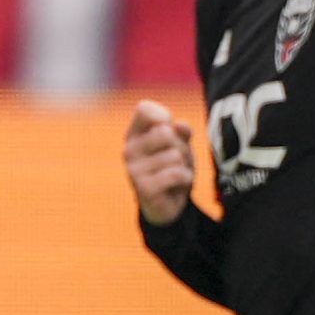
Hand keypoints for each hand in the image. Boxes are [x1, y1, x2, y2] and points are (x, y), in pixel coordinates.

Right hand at [124, 99, 197, 225]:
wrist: (167, 204)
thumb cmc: (171, 167)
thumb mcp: (180, 145)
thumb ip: (181, 132)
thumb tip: (180, 125)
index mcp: (133, 135)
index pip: (144, 110)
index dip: (163, 115)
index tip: (168, 127)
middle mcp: (129, 150)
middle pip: (166, 133)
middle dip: (181, 146)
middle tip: (177, 160)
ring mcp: (133, 170)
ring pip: (175, 155)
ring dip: (184, 166)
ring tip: (176, 174)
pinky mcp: (144, 188)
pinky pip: (176, 173)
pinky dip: (185, 179)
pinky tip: (178, 185)